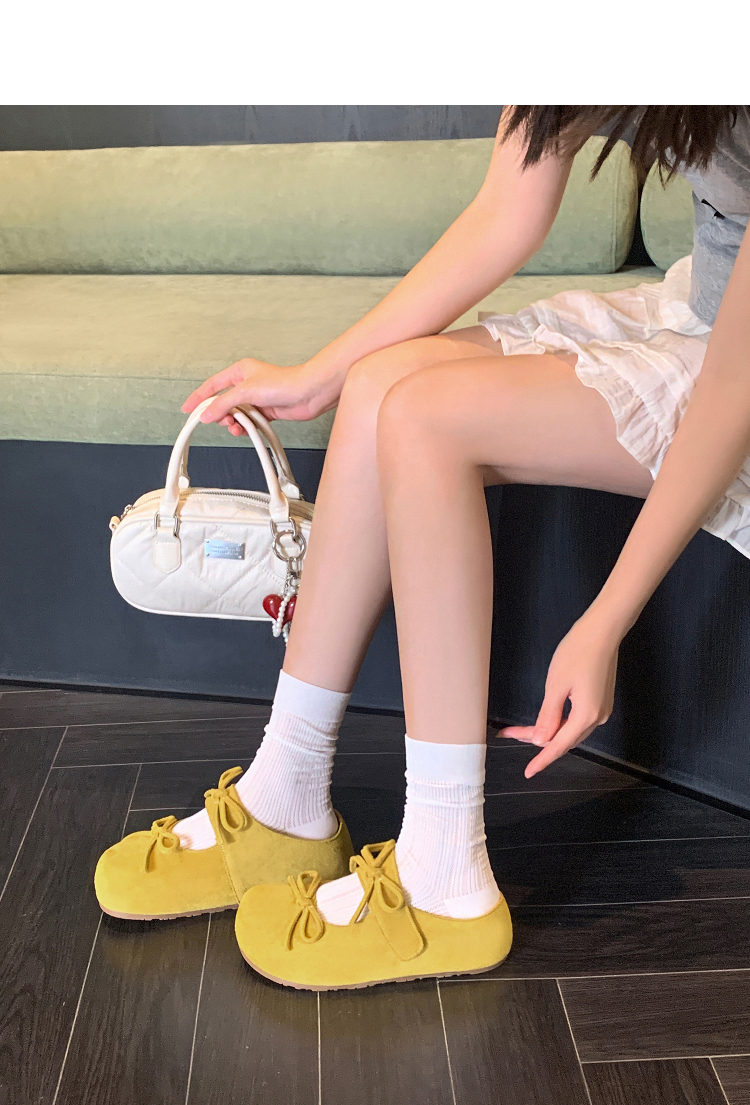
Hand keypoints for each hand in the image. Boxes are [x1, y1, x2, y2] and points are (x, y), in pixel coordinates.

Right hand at [181, 358, 341, 436]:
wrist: (308, 393)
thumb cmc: (283, 383)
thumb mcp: (245, 391)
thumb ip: (223, 404)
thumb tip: (206, 415)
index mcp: (239, 371)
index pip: (212, 385)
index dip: (199, 397)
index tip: (187, 409)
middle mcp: (247, 384)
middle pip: (223, 402)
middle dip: (220, 414)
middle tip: (220, 422)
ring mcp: (257, 398)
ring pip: (236, 414)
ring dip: (233, 423)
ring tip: (235, 427)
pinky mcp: (267, 411)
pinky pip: (249, 422)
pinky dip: (246, 427)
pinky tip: (246, 430)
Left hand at [496, 611, 620, 778]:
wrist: (603, 631)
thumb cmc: (578, 652)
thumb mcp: (556, 685)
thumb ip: (547, 716)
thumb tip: (540, 740)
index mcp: (586, 716)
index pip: (559, 745)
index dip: (542, 760)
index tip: (528, 771)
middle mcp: (597, 717)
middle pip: (564, 739)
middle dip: (537, 740)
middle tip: (510, 733)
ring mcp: (601, 709)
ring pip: (570, 730)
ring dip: (547, 731)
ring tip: (521, 728)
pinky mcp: (600, 700)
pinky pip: (577, 720)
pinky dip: (559, 723)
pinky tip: (545, 720)